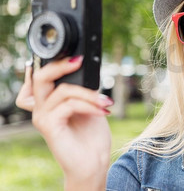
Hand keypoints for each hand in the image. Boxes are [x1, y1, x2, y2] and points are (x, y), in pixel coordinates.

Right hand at [16, 57, 111, 189]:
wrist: (93, 162)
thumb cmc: (92, 136)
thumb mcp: (90, 105)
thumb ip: (83, 90)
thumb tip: (88, 71)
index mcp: (50, 101)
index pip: (40, 77)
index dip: (53, 64)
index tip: (76, 57)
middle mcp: (41, 107)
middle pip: (40, 77)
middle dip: (60, 66)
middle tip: (78, 60)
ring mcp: (42, 117)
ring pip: (63, 91)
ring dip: (89, 94)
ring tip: (106, 103)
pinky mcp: (48, 126)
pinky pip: (68, 105)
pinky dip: (89, 105)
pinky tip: (103, 111)